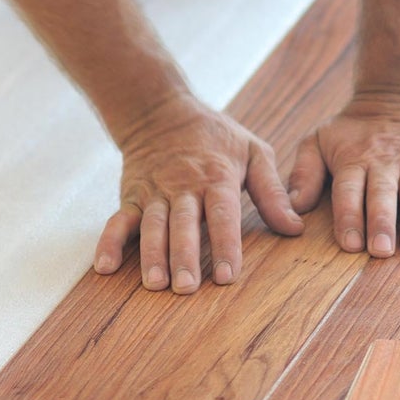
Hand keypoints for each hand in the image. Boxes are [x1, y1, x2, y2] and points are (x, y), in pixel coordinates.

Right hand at [96, 97, 304, 292]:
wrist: (162, 111)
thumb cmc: (216, 138)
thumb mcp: (254, 152)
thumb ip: (273, 191)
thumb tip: (295, 228)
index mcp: (217, 177)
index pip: (222, 214)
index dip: (226, 245)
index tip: (228, 276)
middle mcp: (183, 187)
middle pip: (183, 224)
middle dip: (184, 256)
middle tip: (186, 287)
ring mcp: (154, 193)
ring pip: (152, 226)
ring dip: (151, 255)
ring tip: (154, 283)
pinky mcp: (132, 197)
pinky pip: (118, 221)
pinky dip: (108, 243)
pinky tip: (104, 268)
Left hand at [289, 90, 399, 255]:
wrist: (395, 95)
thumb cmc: (351, 131)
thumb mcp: (318, 140)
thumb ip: (304, 173)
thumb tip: (293, 208)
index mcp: (353, 160)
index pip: (349, 191)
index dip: (349, 217)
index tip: (350, 244)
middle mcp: (385, 161)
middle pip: (382, 193)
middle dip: (382, 222)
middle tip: (382, 250)